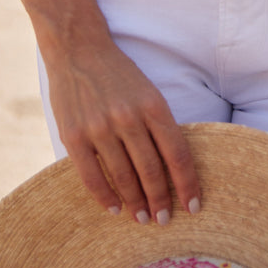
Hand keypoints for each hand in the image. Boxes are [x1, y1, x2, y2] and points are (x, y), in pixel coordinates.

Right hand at [44, 30, 201, 224]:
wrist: (77, 47)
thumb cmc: (118, 73)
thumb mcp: (147, 91)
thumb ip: (158, 125)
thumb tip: (173, 167)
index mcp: (153, 104)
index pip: (178, 154)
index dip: (188, 184)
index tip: (193, 206)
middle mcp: (128, 117)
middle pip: (152, 171)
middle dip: (161, 201)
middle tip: (164, 220)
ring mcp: (99, 127)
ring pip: (124, 177)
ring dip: (135, 203)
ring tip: (141, 217)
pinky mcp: (74, 135)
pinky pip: (92, 176)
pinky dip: (105, 196)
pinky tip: (113, 208)